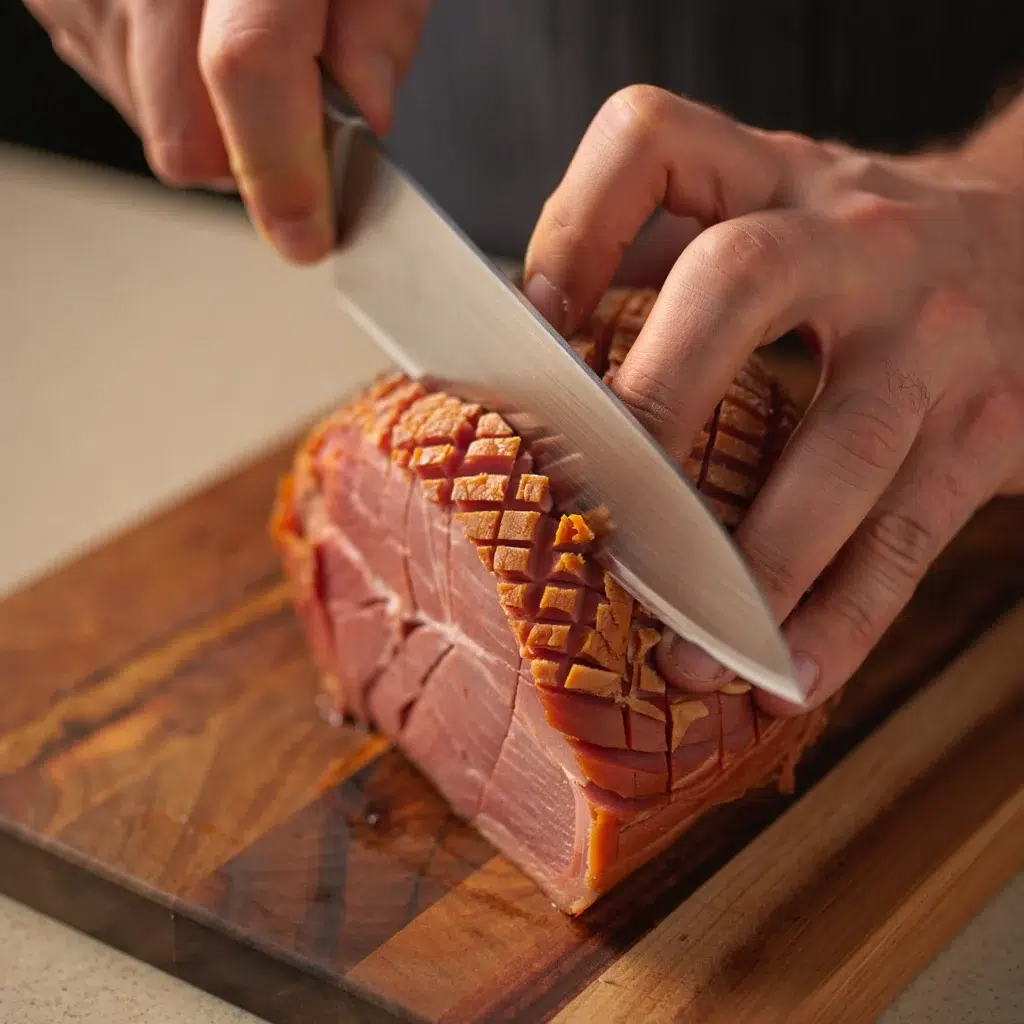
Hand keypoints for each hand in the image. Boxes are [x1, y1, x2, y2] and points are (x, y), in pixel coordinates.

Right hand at [24, 0, 431, 263]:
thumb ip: (381, 15)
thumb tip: (367, 109)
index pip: (247, 65)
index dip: (282, 169)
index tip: (307, 233)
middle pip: (184, 131)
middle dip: (249, 159)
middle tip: (295, 125)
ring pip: (152, 121)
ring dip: (212, 123)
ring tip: (245, 46)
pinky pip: (117, 82)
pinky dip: (169, 85)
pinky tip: (194, 34)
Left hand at [523, 85, 1023, 714]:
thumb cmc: (858, 252)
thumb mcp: (768, 212)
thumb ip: (662, 258)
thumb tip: (539, 348)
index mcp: (773, 179)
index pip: (653, 142)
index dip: (573, 227)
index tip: (533, 323)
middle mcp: (855, 237)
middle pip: (734, 282)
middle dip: (655, 399)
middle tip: (600, 505)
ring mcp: (934, 334)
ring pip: (839, 447)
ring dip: (754, 563)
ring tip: (687, 650)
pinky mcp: (993, 423)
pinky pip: (909, 533)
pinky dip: (844, 616)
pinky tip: (789, 674)